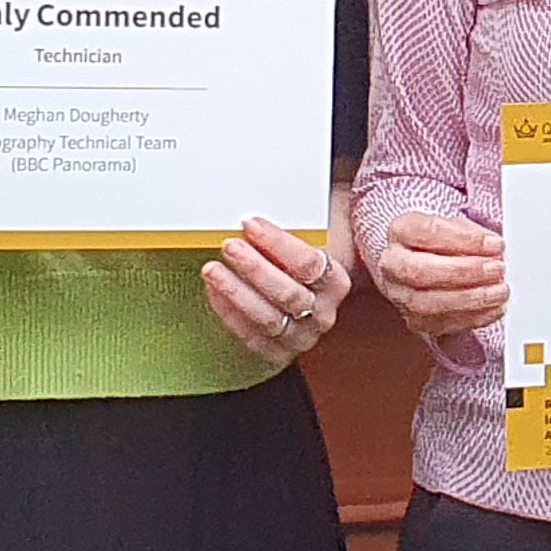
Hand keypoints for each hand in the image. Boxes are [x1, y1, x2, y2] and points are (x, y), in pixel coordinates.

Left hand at [204, 218, 348, 363]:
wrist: (307, 292)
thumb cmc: (303, 259)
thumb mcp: (313, 236)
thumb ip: (298, 221)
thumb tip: (276, 197)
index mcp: (336, 282)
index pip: (310, 264)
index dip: (278, 243)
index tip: (251, 225)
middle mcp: (322, 313)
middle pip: (289, 293)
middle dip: (255, 268)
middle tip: (230, 246)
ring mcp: (301, 336)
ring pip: (268, 318)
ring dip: (236, 292)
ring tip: (213, 270)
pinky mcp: (277, 352)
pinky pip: (251, 337)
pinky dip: (229, 314)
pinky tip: (215, 291)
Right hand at [374, 210, 507, 339]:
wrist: (424, 263)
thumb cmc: (441, 243)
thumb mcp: (456, 225)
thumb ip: (473, 234)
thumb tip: (494, 247)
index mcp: (401, 231)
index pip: (428, 233)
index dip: (465, 240)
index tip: (494, 244)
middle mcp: (394, 265)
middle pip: (421, 271)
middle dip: (465, 272)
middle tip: (496, 269)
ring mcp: (400, 296)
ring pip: (427, 304)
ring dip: (470, 299)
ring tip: (499, 291)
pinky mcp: (415, 321)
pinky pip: (441, 325)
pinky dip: (473, 318)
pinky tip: (493, 308)